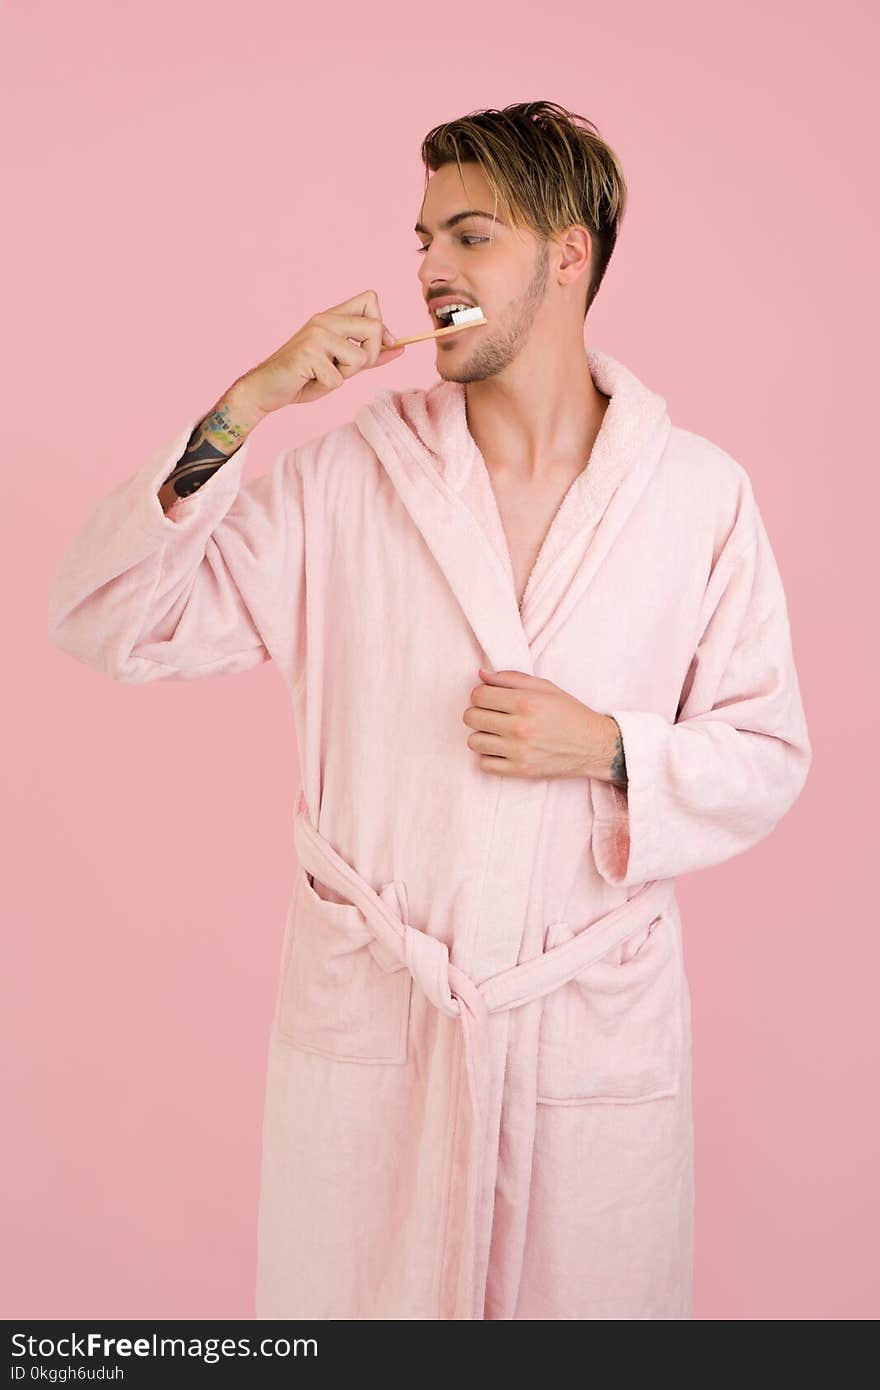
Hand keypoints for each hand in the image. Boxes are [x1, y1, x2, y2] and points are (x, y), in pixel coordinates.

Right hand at [238, 288, 405, 411]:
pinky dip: (327, 388)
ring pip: (360, 356)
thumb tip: (401, 347)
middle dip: (371, 356)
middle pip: (375, 328)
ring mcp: (315, 335)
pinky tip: (310, 381)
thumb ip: (370, 356)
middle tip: (347, 369)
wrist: (267, 389)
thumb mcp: (342, 365)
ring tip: (324, 375)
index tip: (378, 347)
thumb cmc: (304, 377)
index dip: (382, 326)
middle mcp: (324, 320)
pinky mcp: (307, 354)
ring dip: (346, 375)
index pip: (371, 299)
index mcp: (332, 317)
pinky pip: (338, 379)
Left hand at [462, 668, 624, 783]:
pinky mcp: (521, 770)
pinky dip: (489, 757)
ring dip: (482, 736)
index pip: (478, 695)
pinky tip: (501, 750)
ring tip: (496, 733)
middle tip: (492, 715)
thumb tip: (482, 674)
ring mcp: (519, 751)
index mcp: (526, 702)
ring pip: (474, 741)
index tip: (489, 698)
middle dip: (478, 713)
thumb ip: (512, 678)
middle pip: (471, 717)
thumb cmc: (569, 713)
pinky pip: (484, 764)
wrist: (594, 746)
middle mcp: (520, 727)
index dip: (480, 694)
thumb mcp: (546, 688)